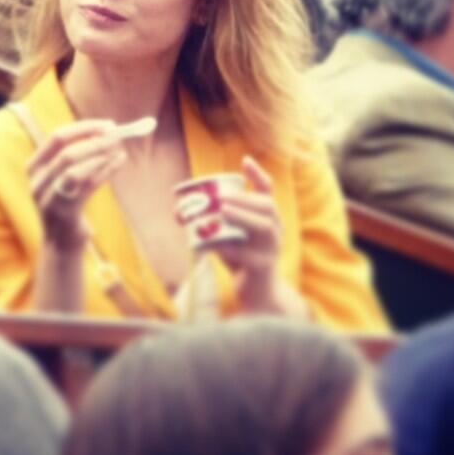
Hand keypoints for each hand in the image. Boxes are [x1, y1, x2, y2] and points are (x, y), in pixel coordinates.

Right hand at [28, 119, 126, 251]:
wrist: (61, 244)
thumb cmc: (68, 205)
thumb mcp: (65, 178)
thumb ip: (79, 157)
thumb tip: (108, 132)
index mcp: (35, 167)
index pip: (57, 138)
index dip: (83, 128)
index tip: (107, 124)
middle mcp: (37, 181)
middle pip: (66, 152)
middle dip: (94, 141)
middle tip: (116, 136)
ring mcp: (48, 198)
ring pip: (75, 169)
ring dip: (101, 155)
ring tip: (119, 149)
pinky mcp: (64, 213)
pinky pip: (88, 186)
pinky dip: (106, 170)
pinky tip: (120, 162)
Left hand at [212, 156, 307, 316]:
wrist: (257, 294)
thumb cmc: (240, 258)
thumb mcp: (229, 235)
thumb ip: (212, 223)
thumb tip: (178, 211)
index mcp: (268, 217)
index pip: (268, 189)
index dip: (257, 174)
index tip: (244, 160)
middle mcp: (275, 229)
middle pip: (267, 206)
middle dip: (243, 198)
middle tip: (220, 197)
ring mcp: (272, 249)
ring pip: (263, 227)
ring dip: (242, 216)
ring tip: (223, 211)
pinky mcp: (263, 268)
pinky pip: (248, 256)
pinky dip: (229, 249)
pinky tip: (212, 245)